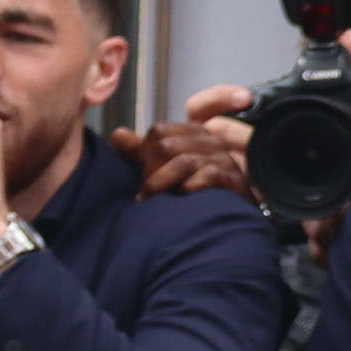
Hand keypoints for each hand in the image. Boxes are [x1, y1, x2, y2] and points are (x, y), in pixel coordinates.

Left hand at [110, 116, 252, 200]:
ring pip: (183, 161)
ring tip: (151, 199)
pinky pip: (206, 176)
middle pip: (167, 145)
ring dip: (161, 183)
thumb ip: (143, 151)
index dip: (145, 152)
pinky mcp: (234, 178)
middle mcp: (212, 141)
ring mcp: (224, 159)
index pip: (160, 132)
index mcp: (195, 134)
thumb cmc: (196, 190)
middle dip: (150, 170)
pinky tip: (181, 200)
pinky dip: (188, 189)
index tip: (144, 172)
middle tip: (145, 191)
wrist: (231, 218)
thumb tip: (117, 135)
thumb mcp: (168, 167)